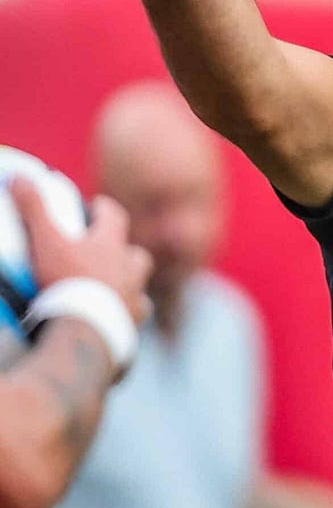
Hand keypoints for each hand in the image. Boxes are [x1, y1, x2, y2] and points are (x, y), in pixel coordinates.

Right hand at [10, 179, 152, 326]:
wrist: (87, 330)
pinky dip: (126, 314)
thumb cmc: (68, 283)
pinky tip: (114, 318)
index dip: (106, 209)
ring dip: (129, 283)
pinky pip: (135, 315)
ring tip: (113, 288)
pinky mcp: (132, 324)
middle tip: (108, 253)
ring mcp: (135, 297)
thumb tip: (19, 177)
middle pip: (136, 254)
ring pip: (139, 284)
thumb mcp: (47, 242)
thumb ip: (34, 209)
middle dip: (124, 251)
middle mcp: (129, 270)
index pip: (115, 217)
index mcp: (110, 246)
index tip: (99, 205)